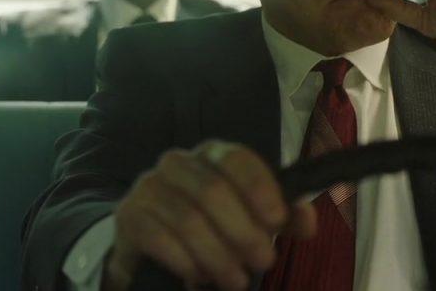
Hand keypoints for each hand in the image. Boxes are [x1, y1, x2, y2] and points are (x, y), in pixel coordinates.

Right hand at [103, 141, 316, 290]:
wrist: (149, 247)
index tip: (278, 222)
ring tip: (236, 281)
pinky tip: (197, 276)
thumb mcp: (248, 219)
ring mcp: (148, 187)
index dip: (259, 188)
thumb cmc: (209, 228)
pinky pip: (159, 237)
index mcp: (210, 155)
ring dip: (217, 256)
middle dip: (243, 232)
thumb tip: (306, 221)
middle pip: (212, 191)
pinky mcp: (129, 216)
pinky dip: (185, 261)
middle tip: (263, 261)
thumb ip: (279, 216)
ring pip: (187, 219)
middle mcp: (176, 163)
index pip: (236, 159)